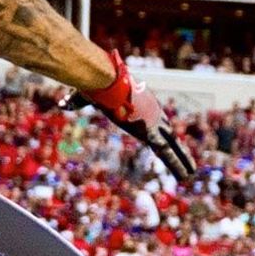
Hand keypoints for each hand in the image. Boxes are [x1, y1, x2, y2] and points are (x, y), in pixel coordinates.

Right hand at [85, 57, 200, 190]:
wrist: (106, 81)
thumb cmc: (96, 85)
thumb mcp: (85, 95)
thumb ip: (76, 101)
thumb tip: (62, 104)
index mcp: (141, 105)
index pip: (154, 119)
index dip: (161, 128)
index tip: (167, 134)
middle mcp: (152, 114)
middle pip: (168, 132)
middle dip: (176, 145)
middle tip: (186, 157)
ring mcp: (154, 123)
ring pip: (171, 145)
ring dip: (182, 159)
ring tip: (191, 172)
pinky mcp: (151, 133)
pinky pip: (167, 152)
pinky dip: (177, 164)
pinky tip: (187, 174)